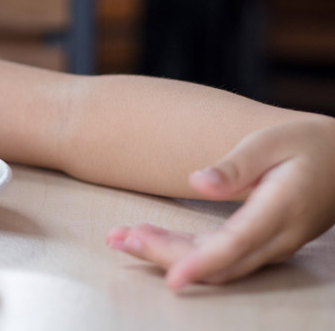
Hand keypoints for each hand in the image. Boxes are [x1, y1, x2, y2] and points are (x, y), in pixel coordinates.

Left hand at [107, 114, 334, 289]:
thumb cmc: (304, 143)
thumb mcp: (270, 142)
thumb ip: (236, 164)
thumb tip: (196, 183)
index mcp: (281, 207)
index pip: (237, 244)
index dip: (201, 262)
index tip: (172, 278)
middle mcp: (277, 236)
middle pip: (218, 261)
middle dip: (165, 255)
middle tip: (117, 239)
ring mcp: (270, 245)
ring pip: (217, 264)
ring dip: (167, 255)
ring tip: (120, 238)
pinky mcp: (260, 244)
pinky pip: (221, 258)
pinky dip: (183, 254)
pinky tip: (150, 241)